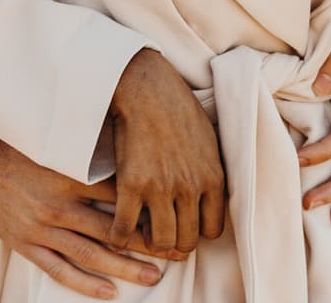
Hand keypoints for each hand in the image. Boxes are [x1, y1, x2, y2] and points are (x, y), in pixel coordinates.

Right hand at [0, 130, 167, 299]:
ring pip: (91, 254)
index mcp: (68, 176)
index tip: (174, 211)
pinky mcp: (26, 245)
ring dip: (124, 268)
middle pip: (112, 228)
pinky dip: (84, 283)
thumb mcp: (55, 142)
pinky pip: (59, 270)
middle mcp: (57, 205)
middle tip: (177, 252)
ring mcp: (41, 229)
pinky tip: (109, 292)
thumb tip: (128, 150)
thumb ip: (88, 151)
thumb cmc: (17, 147)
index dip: (148, 204)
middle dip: (147, 242)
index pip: (119, 193)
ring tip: (153, 277)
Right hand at [107, 48, 226, 256]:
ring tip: (141, 232)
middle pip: (186, 241)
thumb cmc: (178, 109)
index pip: (212, 230)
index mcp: (212, 178)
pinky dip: (119, 236)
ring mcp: (161, 188)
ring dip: (149, 242)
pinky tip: (118, 231)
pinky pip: (125, 228)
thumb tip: (210, 197)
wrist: (147, 88)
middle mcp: (190, 188)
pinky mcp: (132, 184)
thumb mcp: (209, 141)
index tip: (184, 225)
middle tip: (161, 233)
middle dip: (174, 243)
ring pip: (159, 241)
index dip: (197, 232)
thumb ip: (210, 172)